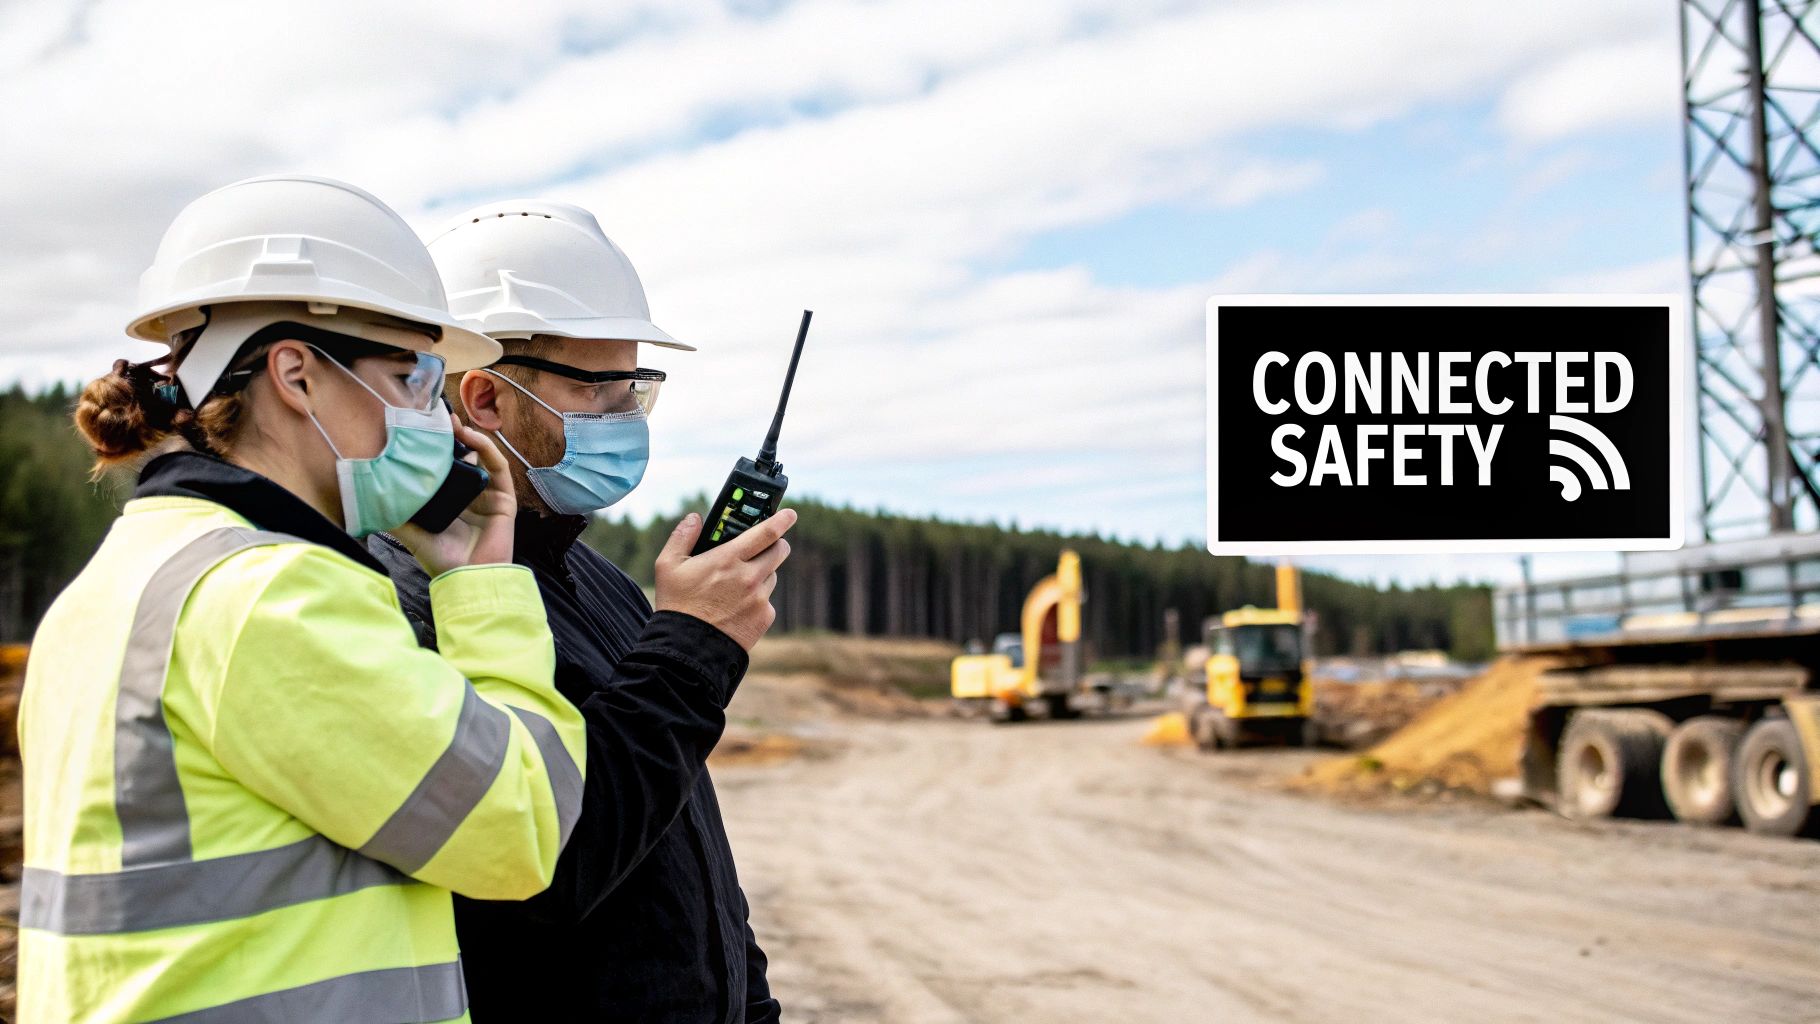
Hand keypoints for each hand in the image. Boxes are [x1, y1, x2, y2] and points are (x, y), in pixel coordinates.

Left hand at [391, 412, 518, 575]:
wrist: (468, 580)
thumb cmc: (442, 562)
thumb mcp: (411, 534)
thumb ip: (393, 516)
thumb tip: (364, 500)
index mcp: (450, 503)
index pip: (445, 469)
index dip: (437, 449)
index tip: (422, 431)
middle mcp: (470, 497)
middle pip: (465, 459)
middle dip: (454, 438)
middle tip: (438, 419)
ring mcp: (489, 498)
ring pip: (483, 459)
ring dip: (471, 438)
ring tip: (454, 425)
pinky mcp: (504, 500)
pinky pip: (499, 469)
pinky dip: (487, 449)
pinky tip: (472, 438)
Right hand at [654, 508, 797, 650]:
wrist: (688, 650)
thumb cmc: (677, 606)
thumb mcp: (667, 566)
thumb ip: (683, 536)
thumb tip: (695, 518)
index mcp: (728, 559)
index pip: (766, 532)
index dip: (782, 520)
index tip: (790, 514)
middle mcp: (749, 577)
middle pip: (779, 551)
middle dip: (776, 544)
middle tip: (764, 546)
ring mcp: (760, 599)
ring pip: (771, 576)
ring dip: (761, 573)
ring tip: (736, 585)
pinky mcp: (764, 618)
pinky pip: (767, 601)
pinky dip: (756, 599)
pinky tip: (736, 607)